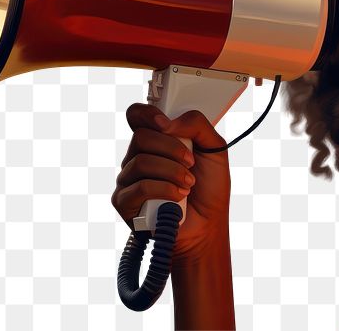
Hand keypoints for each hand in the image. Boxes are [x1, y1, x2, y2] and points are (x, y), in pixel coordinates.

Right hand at [112, 103, 231, 263]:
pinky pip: (139, 187)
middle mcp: (137, 157)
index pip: (136, 116)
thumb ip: (197, 125)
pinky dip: (164, 189)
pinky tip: (179, 196)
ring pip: (141, 161)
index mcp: (156, 140)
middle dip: (171, 148)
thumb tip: (168, 122)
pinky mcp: (124, 202)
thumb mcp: (214, 148)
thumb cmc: (209, 187)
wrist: (208, 224)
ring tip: (189, 183)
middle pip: (141, 137)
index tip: (166, 124)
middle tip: (190, 163)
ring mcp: (128, 179)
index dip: (146, 114)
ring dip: (172, 171)